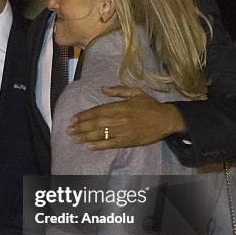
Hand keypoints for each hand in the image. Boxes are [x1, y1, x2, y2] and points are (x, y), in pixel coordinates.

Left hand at [67, 85, 185, 149]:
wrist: (166, 119)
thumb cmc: (150, 105)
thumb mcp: (136, 92)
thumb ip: (118, 90)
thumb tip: (103, 88)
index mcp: (120, 106)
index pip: (98, 110)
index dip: (85, 115)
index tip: (74, 118)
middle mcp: (119, 118)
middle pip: (96, 123)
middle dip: (81, 126)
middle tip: (69, 130)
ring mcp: (123, 131)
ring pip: (101, 134)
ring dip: (86, 136)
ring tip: (75, 138)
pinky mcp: (128, 141)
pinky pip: (111, 144)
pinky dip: (100, 145)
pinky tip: (90, 146)